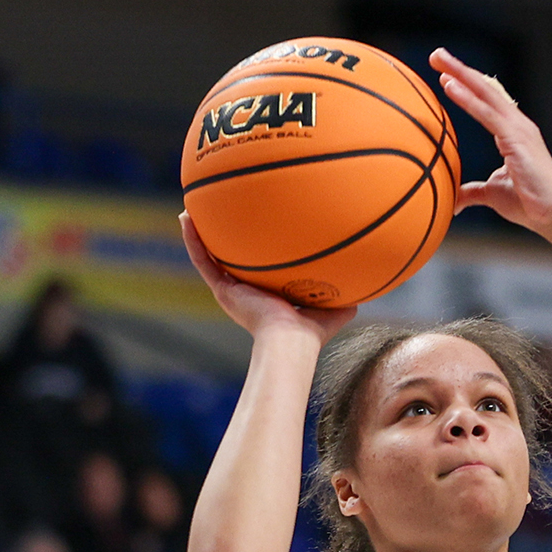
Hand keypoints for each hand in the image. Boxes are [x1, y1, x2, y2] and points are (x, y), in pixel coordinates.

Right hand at [180, 215, 355, 343]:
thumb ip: (345, 297)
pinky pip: (202, 260)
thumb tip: (366, 287)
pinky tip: (185, 218)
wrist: (289, 342)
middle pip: (228, 259)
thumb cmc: (311, 333)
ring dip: (198, 233)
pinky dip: (192, 240)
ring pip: (208, 256)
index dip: (251, 252)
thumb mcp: (333, 309)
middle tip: (216, 213)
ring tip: (189, 209)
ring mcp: (230, 291)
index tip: (250, 232)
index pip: (255, 269)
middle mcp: (244, 292)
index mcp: (264, 296)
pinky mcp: (222, 290)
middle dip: (221, 238)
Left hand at [432, 49, 551, 235]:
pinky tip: (449, 86)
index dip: (467, 86)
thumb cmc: (530, 204)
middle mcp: (517, 124)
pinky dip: (467, 98)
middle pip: (485, 88)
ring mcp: (518, 128)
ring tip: (439, 59)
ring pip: (485, 93)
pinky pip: (487, 114)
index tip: (444, 74)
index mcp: (513, 132)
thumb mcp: (493, 194)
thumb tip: (453, 201)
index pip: (487, 101)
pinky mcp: (516, 139)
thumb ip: (473, 192)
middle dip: (460, 70)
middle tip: (437, 55)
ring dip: (460, 74)